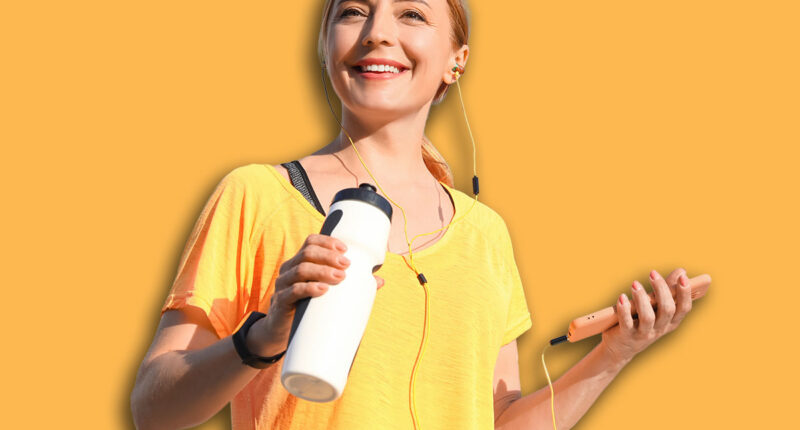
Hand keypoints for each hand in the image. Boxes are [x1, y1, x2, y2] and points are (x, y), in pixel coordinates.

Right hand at [247, 234, 384, 355]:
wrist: (280, 332)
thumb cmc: (307, 307)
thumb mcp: (325, 294)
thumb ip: (349, 286)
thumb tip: (380, 281)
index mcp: (300, 262)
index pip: (310, 242)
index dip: (327, 242)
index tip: (345, 249)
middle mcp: (289, 270)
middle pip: (307, 253)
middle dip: (328, 256)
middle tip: (347, 265)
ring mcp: (282, 285)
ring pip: (300, 270)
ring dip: (322, 271)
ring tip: (340, 277)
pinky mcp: (280, 302)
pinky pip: (292, 291)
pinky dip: (309, 288)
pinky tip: (323, 290)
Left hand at [600, 268, 692, 364]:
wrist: (620, 348)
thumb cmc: (640, 321)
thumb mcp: (655, 308)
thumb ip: (667, 290)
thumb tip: (682, 271)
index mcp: (670, 322)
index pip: (683, 308)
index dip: (685, 294)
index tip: (683, 277)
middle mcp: (660, 329)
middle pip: (667, 310)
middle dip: (662, 290)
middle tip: (652, 273)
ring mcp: (643, 334)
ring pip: (648, 317)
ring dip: (642, 299)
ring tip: (634, 284)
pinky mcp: (626, 336)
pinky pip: (627, 323)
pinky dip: (624, 310)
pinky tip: (622, 297)